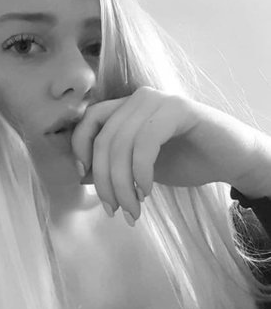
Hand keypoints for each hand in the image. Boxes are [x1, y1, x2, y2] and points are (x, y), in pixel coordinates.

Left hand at [72, 86, 270, 223]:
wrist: (229, 160)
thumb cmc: (183, 162)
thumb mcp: (137, 168)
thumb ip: (111, 166)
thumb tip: (81, 175)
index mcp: (126, 108)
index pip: (89, 121)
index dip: (80, 148)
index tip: (84, 177)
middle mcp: (138, 98)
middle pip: (104, 139)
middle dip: (105, 181)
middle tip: (113, 210)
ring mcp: (158, 100)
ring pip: (122, 144)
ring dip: (123, 184)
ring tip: (132, 209)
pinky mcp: (178, 109)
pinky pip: (145, 143)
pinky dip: (141, 172)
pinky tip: (147, 190)